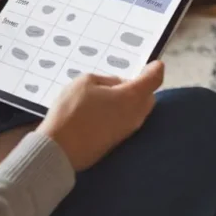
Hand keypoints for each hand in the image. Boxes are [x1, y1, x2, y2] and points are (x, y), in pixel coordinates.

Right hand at [40, 61, 164, 170]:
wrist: (60, 150)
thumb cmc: (71, 112)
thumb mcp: (85, 82)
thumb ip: (107, 80)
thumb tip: (119, 85)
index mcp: (131, 97)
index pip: (153, 80)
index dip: (155, 70)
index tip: (155, 65)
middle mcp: (135, 115)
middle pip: (148, 97)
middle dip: (141, 87)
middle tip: (125, 82)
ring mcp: (128, 131)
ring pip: (139, 111)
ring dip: (132, 102)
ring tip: (111, 97)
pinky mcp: (119, 143)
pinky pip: (128, 122)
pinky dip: (123, 114)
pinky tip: (106, 112)